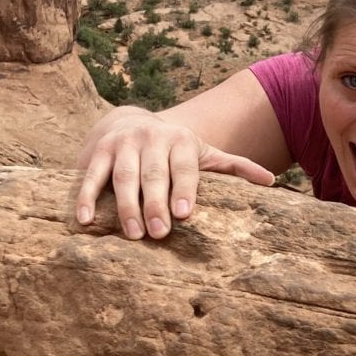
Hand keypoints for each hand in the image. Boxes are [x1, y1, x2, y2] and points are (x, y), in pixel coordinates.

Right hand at [75, 107, 273, 238]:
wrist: (129, 120)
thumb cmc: (174, 149)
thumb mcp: (205, 154)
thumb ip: (234, 168)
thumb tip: (271, 182)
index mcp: (181, 142)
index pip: (183, 168)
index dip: (183, 190)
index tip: (183, 214)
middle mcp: (151, 139)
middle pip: (153, 175)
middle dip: (154, 204)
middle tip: (158, 234)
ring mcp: (122, 144)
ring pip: (122, 177)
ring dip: (126, 206)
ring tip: (132, 235)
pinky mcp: (97, 152)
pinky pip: (90, 177)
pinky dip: (85, 197)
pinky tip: (84, 220)